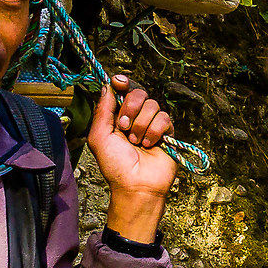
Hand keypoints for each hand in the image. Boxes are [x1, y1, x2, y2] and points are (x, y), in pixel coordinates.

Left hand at [89, 73, 176, 241]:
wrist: (137, 185)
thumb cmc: (115, 165)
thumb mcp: (99, 137)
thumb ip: (102, 110)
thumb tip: (108, 86)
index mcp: (118, 117)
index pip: (122, 91)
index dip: (122, 83)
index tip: (119, 81)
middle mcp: (135, 117)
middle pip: (138, 93)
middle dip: (130, 107)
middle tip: (124, 127)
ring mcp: (152, 124)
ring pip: (153, 105)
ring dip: (141, 124)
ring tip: (137, 142)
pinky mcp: (167, 133)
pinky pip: (165, 118)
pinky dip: (155, 131)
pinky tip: (150, 145)